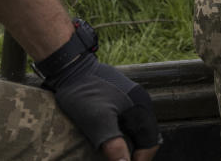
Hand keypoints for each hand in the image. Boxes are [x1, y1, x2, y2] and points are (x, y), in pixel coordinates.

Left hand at [46, 53, 160, 159]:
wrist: (70, 67)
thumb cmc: (83, 93)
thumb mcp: (98, 122)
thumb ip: (114, 146)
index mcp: (141, 106)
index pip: (150, 142)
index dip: (141, 160)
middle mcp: (140, 101)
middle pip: (145, 137)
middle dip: (135, 154)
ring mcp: (131, 98)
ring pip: (136, 130)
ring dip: (129, 145)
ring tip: (116, 156)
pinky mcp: (120, 98)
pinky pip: (128, 122)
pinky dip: (123, 136)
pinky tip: (110, 142)